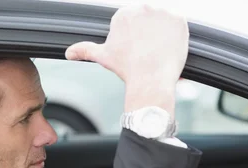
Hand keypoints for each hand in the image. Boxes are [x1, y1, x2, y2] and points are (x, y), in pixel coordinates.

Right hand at [65, 4, 188, 113]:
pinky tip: (169, 48)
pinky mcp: (179, 19)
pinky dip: (176, 36)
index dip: (136, 39)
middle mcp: (141, 8)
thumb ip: (85, 50)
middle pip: (149, 21)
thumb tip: (69, 53)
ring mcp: (162, 12)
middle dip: (149, 35)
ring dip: (163, 34)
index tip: (137, 51)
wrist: (150, 78)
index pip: (133, 23)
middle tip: (148, 54)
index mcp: (123, 14)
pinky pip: (179, 25)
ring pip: (164, 23)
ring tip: (158, 52)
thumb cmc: (126, 68)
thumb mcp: (103, 57)